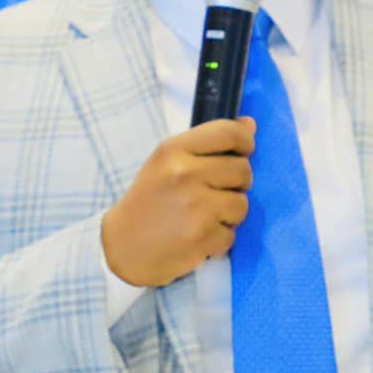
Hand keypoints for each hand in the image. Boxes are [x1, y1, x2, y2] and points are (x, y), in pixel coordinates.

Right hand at [101, 118, 255, 286]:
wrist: (122, 248)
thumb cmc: (150, 201)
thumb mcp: (168, 163)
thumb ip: (208, 144)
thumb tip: (250, 124)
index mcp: (174, 150)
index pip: (228, 132)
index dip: (245, 141)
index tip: (244, 151)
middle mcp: (185, 174)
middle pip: (242, 170)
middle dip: (238, 183)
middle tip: (216, 192)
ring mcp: (195, 206)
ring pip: (242, 204)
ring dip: (230, 214)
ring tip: (205, 217)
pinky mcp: (202, 236)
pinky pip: (232, 234)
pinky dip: (219, 239)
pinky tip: (198, 237)